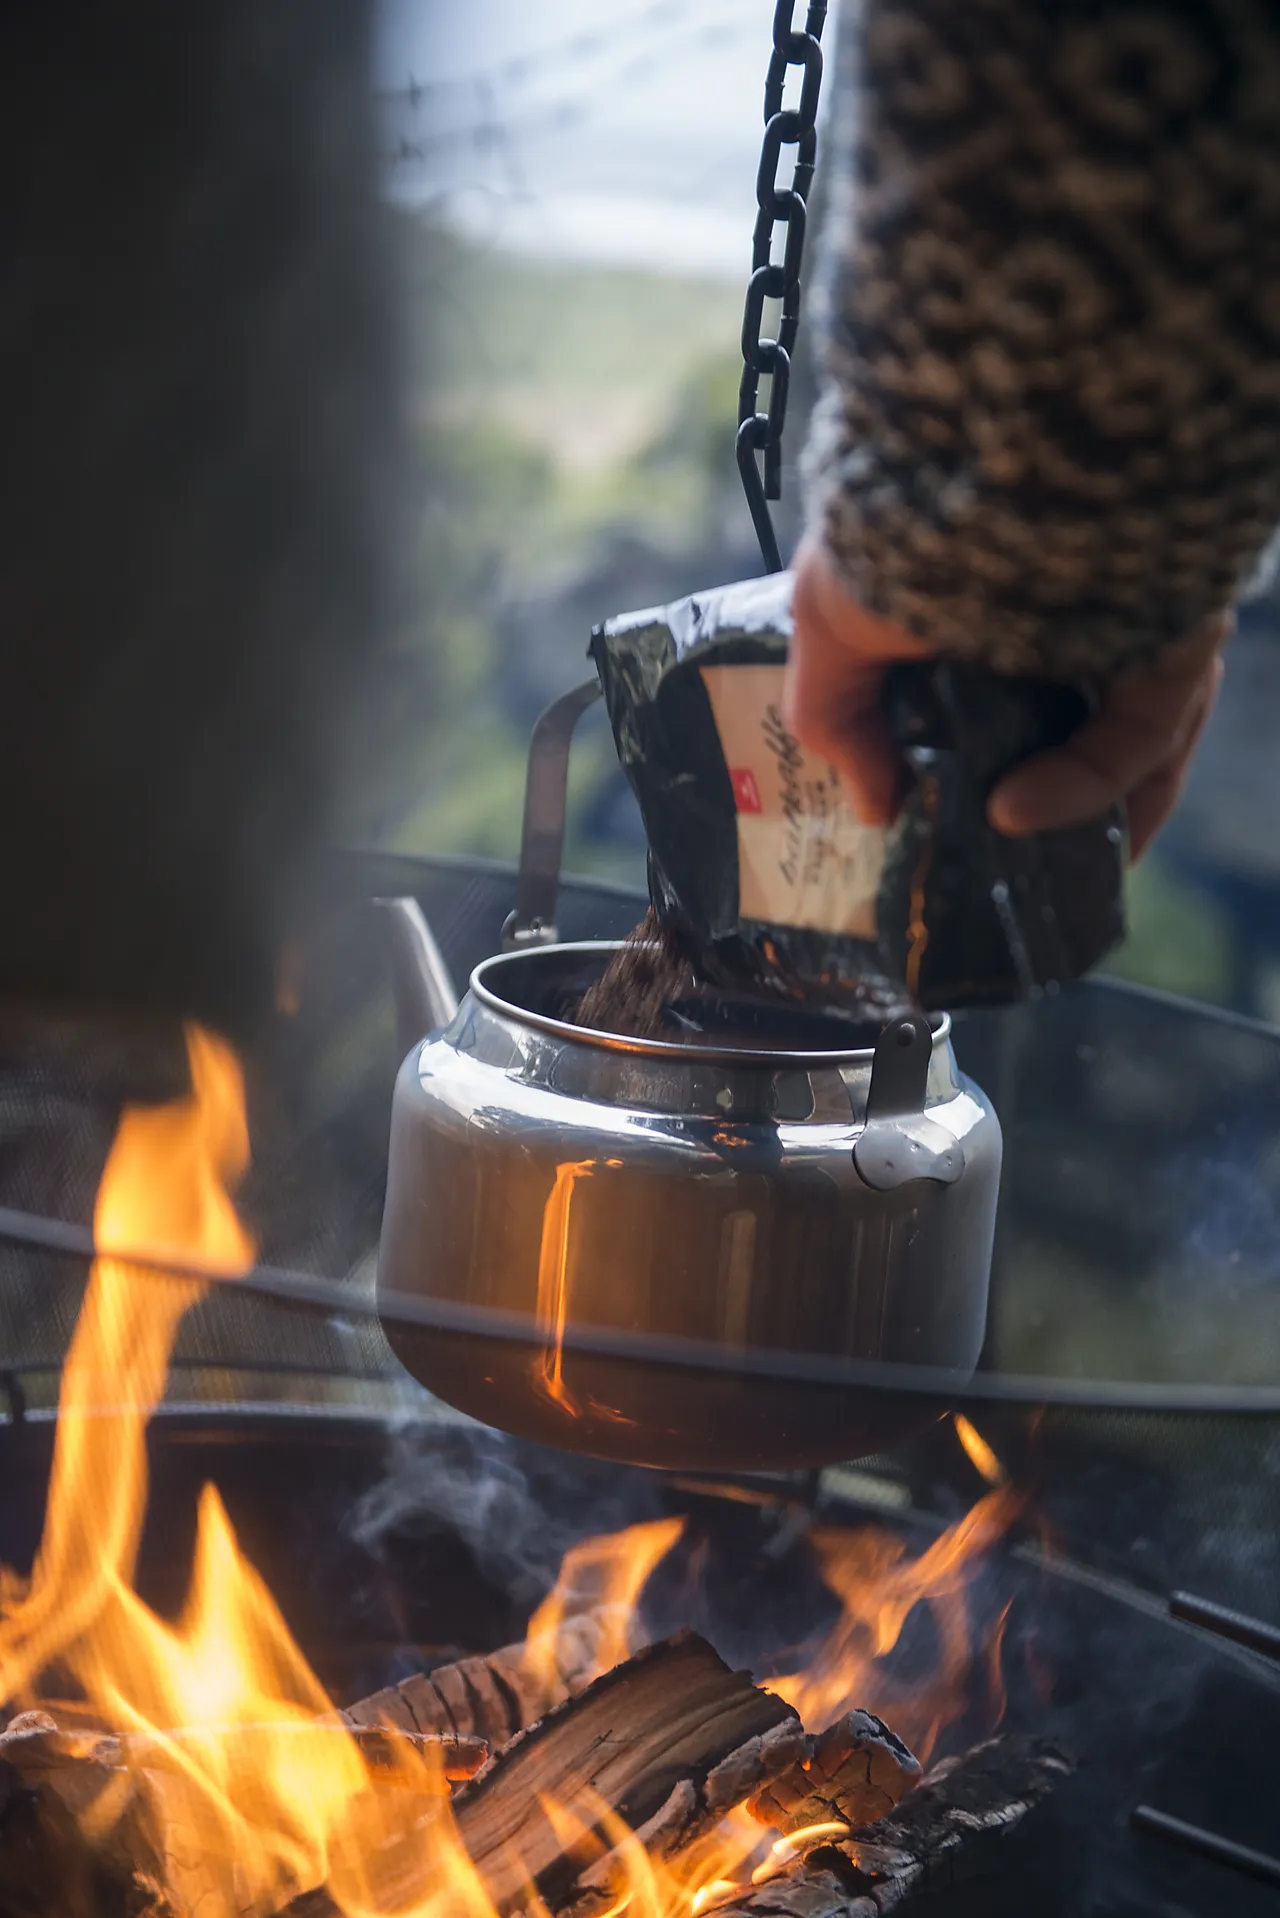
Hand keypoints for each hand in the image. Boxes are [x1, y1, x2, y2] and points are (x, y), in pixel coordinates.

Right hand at [785, 541, 1228, 859]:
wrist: (995, 469)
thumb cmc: (897, 528)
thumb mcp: (828, 622)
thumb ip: (836, 719)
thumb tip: (875, 809)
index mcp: (984, 586)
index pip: (983, 682)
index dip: (952, 754)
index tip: (918, 812)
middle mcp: (1066, 605)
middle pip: (1060, 725)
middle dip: (1025, 799)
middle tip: (979, 861)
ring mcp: (1129, 628)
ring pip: (1115, 747)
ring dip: (1067, 820)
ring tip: (1009, 866)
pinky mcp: (1176, 647)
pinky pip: (1138, 736)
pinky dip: (1081, 784)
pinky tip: (1018, 813)